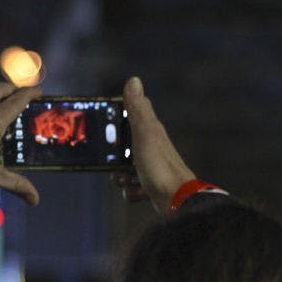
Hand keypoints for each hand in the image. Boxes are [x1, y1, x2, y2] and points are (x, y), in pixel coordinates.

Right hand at [116, 76, 195, 213]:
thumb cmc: (160, 167)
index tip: (105, 133)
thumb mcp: (144, 134)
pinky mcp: (151, 186)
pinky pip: (131, 187)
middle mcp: (151, 147)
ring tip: (128, 181)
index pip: (129, 118)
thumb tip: (133, 80)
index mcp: (150, 131)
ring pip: (124, 169)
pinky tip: (138, 193)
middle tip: (116, 165)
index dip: (114, 123)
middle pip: (122, 148)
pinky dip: (131, 192)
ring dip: (121, 178)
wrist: (176, 200)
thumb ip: (137, 110)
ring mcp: (151, 167)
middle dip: (114, 158)